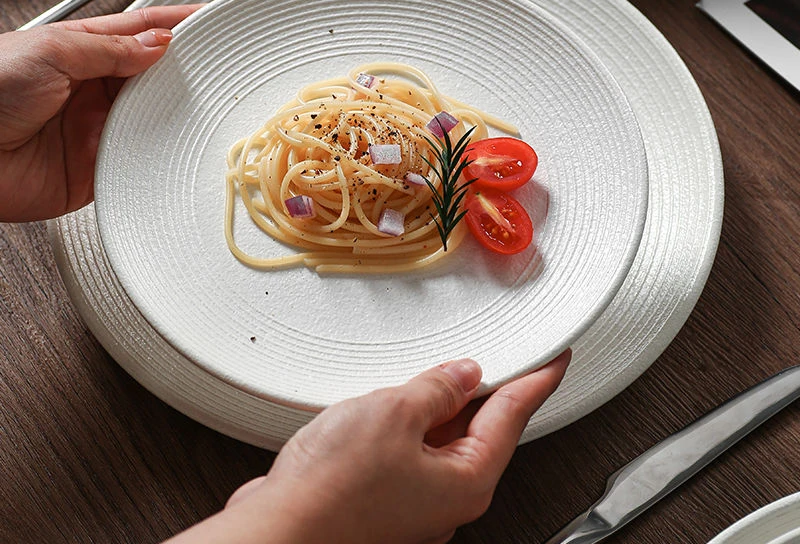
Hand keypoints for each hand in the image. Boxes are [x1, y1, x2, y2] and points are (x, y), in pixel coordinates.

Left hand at [0, 5, 199, 221]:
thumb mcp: (52, 52)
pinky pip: (140, 158)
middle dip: (186, 68)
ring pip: (154, 116)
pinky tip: (175, 142)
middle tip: (220, 63)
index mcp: (81, 50)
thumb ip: (111, 49)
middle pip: (154, 75)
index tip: (210, 17)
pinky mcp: (97, 167)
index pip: (141, 30)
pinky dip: (159, 153)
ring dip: (177, 110)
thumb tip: (159, 43)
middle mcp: (93, 88)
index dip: (177, 22)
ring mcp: (97, 127)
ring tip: (206, 102)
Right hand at [167, 351, 569, 543]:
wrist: (278, 532)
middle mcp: (446, 496)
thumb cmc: (335, 490)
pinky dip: (408, 420)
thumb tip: (462, 375)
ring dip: (438, 402)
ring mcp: (413, 498)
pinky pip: (409, 448)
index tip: (554, 361)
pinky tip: (392, 401)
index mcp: (466, 479)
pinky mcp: (383, 496)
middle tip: (495, 353)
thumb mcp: (397, 412)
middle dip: (484, 388)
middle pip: (480, 429)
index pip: (514, 416)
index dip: (536, 381)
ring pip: (440, 437)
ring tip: (434, 371)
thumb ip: (438, 389)